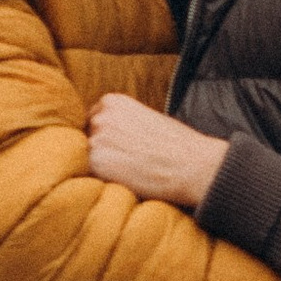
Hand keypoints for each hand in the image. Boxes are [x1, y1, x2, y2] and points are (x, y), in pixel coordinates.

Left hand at [87, 93, 228, 209]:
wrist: (192, 165)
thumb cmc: (177, 145)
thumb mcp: (147, 118)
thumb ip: (123, 122)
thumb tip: (108, 136)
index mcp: (113, 101)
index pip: (94, 118)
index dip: (107, 135)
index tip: (122, 145)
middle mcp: (101, 117)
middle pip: (88, 136)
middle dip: (104, 148)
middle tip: (128, 160)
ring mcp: (97, 140)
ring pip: (89, 155)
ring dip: (104, 164)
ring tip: (131, 170)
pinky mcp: (97, 164)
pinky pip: (92, 173)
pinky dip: (106, 178)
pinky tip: (128, 178)